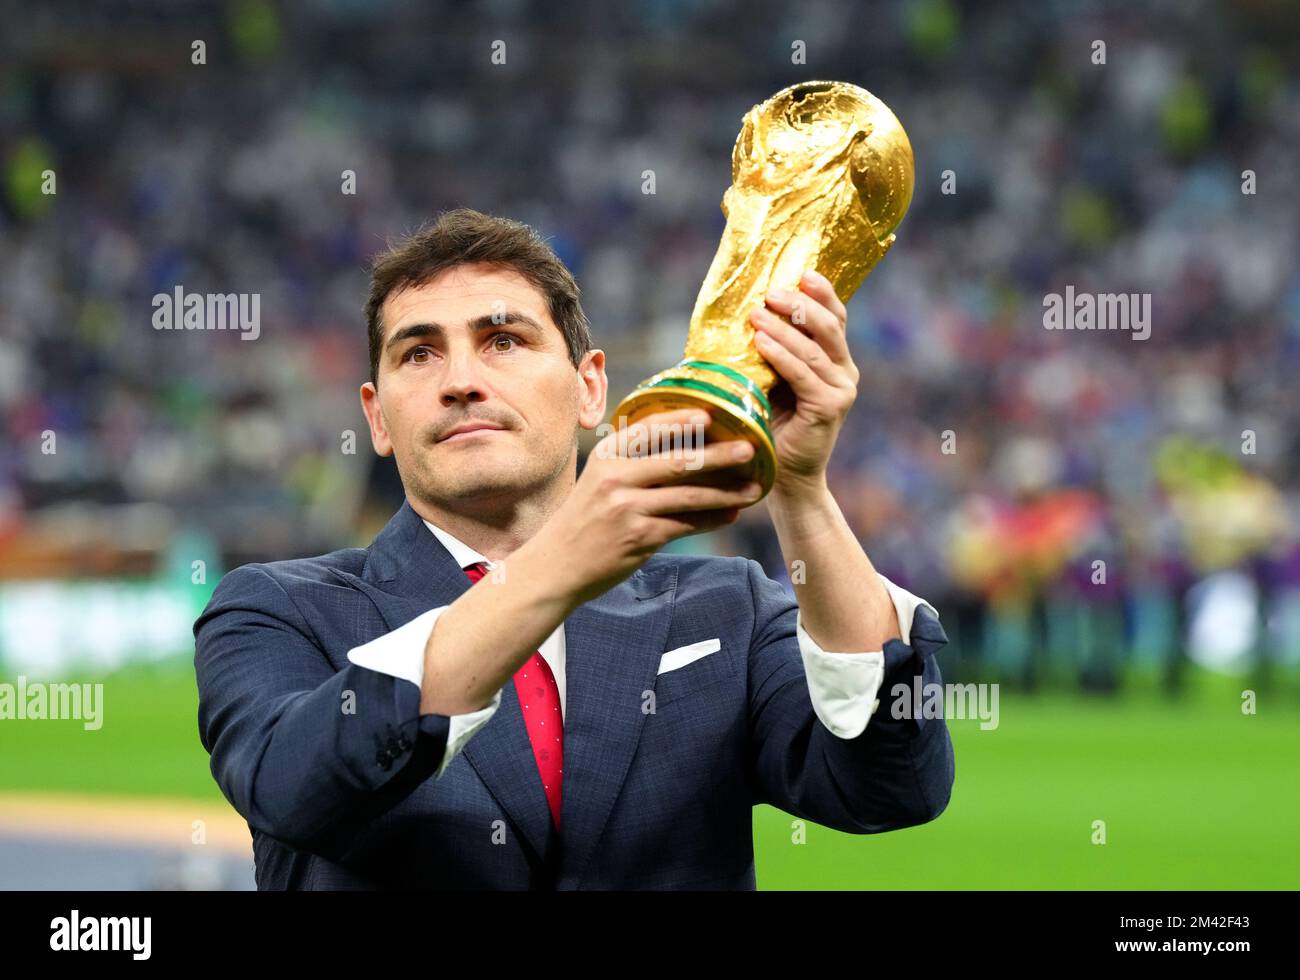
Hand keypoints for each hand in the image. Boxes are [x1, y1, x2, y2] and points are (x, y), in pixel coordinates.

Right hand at [528, 408, 759, 608]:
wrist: (555, 567)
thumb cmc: (583, 522)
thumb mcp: (598, 481)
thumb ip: (632, 464)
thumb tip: (687, 451)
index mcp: (606, 455)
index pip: (650, 428)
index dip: (683, 420)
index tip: (713, 413)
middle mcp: (616, 477)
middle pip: (679, 460)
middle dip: (719, 454)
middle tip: (749, 448)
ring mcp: (627, 508)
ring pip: (689, 496)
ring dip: (726, 492)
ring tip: (753, 487)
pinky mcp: (638, 537)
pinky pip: (685, 524)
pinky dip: (712, 518)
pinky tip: (731, 514)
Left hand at [750, 269, 858, 495]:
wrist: (782, 473)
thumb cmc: (772, 422)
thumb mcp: (771, 378)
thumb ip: (770, 349)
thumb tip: (741, 311)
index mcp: (835, 359)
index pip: (835, 317)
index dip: (822, 292)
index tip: (802, 273)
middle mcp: (845, 371)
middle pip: (830, 326)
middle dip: (800, 305)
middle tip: (772, 292)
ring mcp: (841, 390)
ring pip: (814, 349)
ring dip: (784, 328)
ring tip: (757, 315)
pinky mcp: (829, 408)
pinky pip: (804, 374)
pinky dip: (782, 356)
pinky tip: (761, 343)